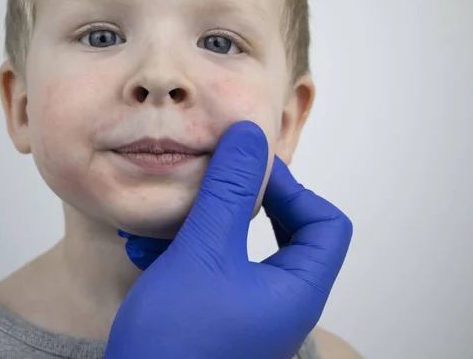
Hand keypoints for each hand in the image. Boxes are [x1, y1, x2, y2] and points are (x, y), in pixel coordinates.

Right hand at [105, 121, 352, 358]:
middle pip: (286, 234)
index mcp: (296, 291)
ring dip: (206, 223)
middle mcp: (280, 303)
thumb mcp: (203, 253)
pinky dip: (186, 250)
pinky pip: (212, 269)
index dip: (294, 188)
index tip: (248, 170)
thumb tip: (250, 134)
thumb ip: (228, 191)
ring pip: (242, 249)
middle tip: (215, 184)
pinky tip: (146, 247)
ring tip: (168, 215)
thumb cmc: (176, 340)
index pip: (327, 224)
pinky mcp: (216, 316)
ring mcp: (247, 312)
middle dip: (245, 203)